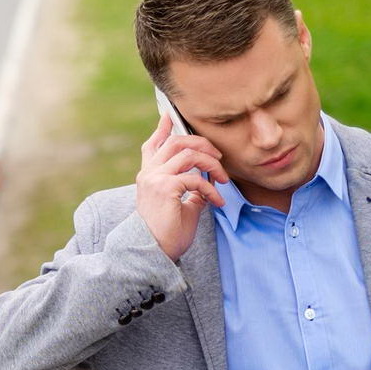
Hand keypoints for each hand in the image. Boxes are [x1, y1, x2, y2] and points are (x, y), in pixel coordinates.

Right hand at [136, 113, 227, 261]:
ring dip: (211, 164)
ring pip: (188, 153)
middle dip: (202, 144)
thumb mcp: (181, 207)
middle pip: (176, 142)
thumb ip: (189, 191)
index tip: (170, 114)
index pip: (152, 145)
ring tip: (222, 179)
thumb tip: (205, 184)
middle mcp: (149, 174)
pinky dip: (211, 188)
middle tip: (219, 157)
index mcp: (148, 177)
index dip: (162, 128)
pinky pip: (195, 178)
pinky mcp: (166, 188)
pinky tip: (217, 201)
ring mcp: (155, 179)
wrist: (153, 254)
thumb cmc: (166, 235)